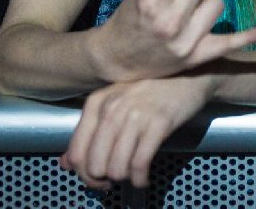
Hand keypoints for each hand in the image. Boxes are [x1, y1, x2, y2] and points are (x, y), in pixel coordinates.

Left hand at [60, 74, 212, 189]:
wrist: (189, 75)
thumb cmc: (151, 91)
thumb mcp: (116, 104)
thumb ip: (89, 132)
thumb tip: (66, 164)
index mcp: (97, 102)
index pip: (77, 152)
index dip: (85, 174)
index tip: (97, 177)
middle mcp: (113, 108)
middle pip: (95, 165)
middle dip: (103, 180)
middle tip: (115, 180)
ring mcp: (136, 115)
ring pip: (116, 167)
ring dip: (123, 179)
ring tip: (132, 174)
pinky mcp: (159, 123)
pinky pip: (140, 164)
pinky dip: (140, 179)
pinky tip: (143, 178)